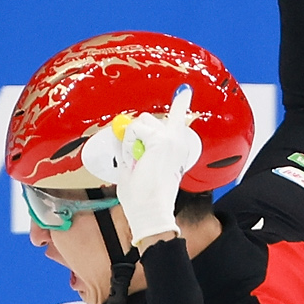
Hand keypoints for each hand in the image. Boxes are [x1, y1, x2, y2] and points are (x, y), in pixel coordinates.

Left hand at [83, 85, 202, 246]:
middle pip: (149, 120)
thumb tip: (118, 132)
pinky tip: (135, 161)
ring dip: (130, 142)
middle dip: (134, 136)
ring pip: (140, 123)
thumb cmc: (143, 199)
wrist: (151, 212)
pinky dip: (128, 145)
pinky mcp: (162, 140)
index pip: (178, 120)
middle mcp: (178, 142)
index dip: (180, 105)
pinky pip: (134, 131)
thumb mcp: (132, 168)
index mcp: (176, 150)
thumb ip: (127, 149)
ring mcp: (171, 139)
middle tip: (134, 161)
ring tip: (135, 163)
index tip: (185, 91)